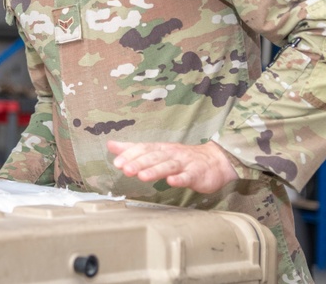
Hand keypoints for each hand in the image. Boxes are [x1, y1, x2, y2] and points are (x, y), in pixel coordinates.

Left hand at [107, 140, 237, 193]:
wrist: (214, 161)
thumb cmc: (181, 157)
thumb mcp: (156, 151)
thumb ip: (134, 149)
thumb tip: (111, 145)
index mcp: (160, 148)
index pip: (143, 149)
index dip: (130, 155)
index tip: (117, 162)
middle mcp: (171, 154)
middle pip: (154, 157)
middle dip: (139, 163)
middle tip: (125, 169)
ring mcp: (184, 163)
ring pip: (168, 166)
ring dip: (155, 170)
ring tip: (142, 176)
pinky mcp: (196, 174)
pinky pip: (188, 176)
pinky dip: (179, 179)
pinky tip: (171, 182)